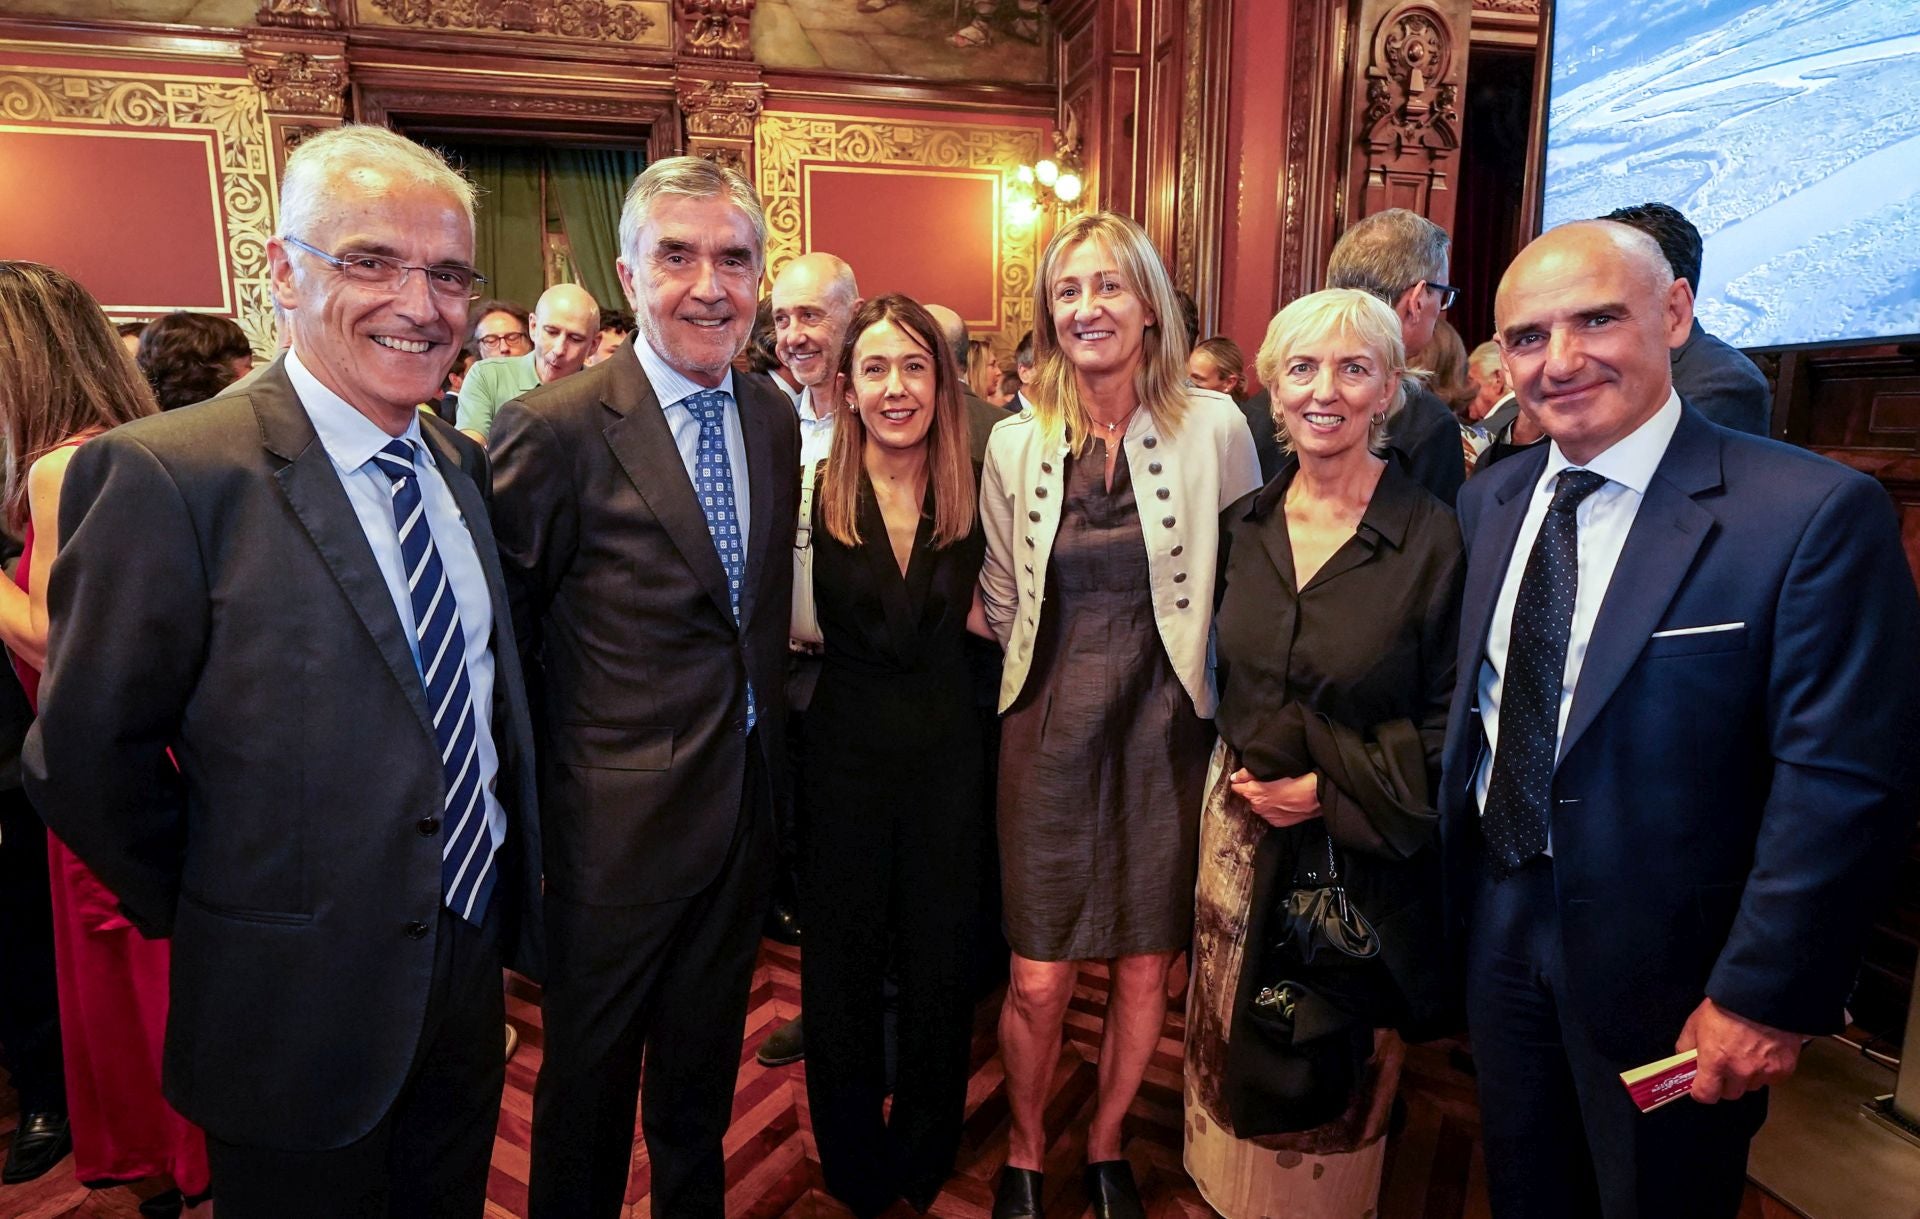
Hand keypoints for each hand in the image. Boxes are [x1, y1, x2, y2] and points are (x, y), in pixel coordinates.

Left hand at [1228, 768, 1320, 827]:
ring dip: (1264, 801)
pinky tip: (1282, 802)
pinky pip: (1269, 814)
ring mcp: (1267, 816)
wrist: (1315, 796)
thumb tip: (1235, 777)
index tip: (1245, 779)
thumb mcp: (1271, 772)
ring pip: (1259, 806)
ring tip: (1277, 793)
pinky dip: (1273, 809)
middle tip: (1266, 784)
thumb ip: (1248, 774)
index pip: (1236, 788)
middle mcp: (1257, 807)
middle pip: (1248, 797)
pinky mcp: (1277, 823)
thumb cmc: (1296, 780)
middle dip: (1253, 791)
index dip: (1240, 782)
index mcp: (1253, 793)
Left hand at [1676, 997, 1803, 1102]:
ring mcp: (1764, 1072)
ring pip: (1752, 1086)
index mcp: (1715, 1061)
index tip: (1703, 1084)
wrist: (1763, 995)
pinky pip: (1772, 1079)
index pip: (1705, 1095)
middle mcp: (1739, 1071)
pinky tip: (1764, 1052)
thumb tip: (1684, 1060)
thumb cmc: (1727, 1006)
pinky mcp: (1784, 1069)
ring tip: (1747, 1054)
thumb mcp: (1696, 1022)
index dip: (1702, 1091)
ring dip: (1748, 1077)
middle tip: (1726, 1065)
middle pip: (1730, 1094)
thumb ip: (1686, 1045)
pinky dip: (1767, 1070)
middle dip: (1726, 1083)